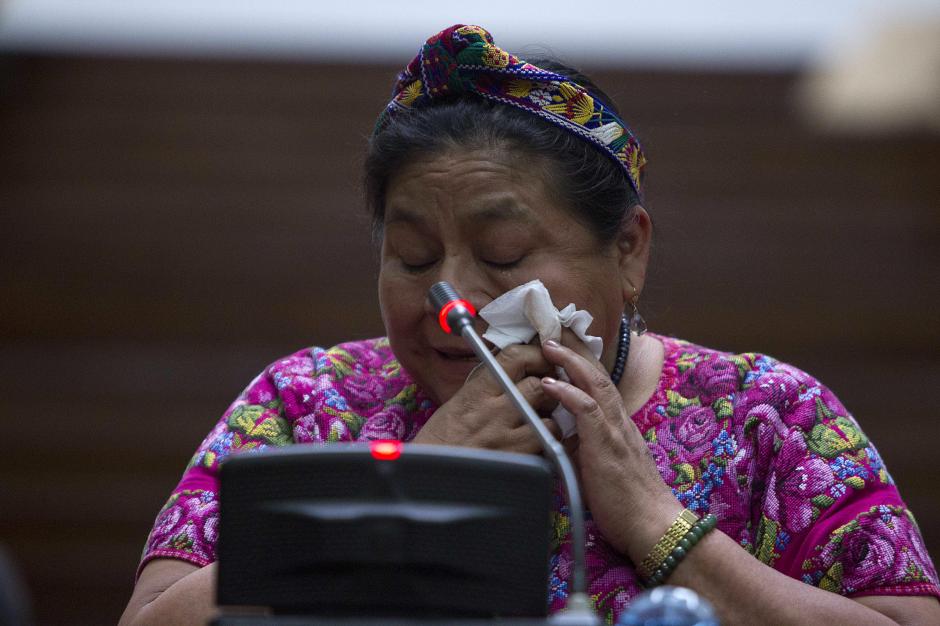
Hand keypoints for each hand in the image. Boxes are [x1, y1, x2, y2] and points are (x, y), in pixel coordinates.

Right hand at [412, 343, 562, 452]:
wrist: (429, 478)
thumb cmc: (441, 440)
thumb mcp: (459, 402)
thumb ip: (487, 386)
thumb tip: (516, 370)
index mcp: (478, 390)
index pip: (516, 357)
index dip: (536, 355)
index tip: (542, 360)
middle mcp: (494, 410)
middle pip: (539, 385)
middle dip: (547, 389)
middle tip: (544, 396)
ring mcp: (507, 437)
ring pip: (550, 417)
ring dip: (549, 419)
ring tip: (540, 424)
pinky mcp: (517, 460)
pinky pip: (546, 445)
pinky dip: (546, 444)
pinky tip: (536, 446)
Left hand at [539, 332, 680, 559]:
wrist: (653, 526)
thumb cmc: (628, 504)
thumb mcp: (603, 467)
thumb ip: (586, 448)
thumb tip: (562, 439)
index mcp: (619, 426)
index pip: (600, 386)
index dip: (582, 365)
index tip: (564, 348)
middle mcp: (619, 421)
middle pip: (598, 375)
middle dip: (575, 351)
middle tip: (553, 332)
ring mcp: (615, 430)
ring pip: (594, 384)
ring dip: (569, 361)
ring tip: (548, 345)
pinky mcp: (607, 444)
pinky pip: (587, 409)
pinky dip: (567, 392)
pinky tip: (550, 382)